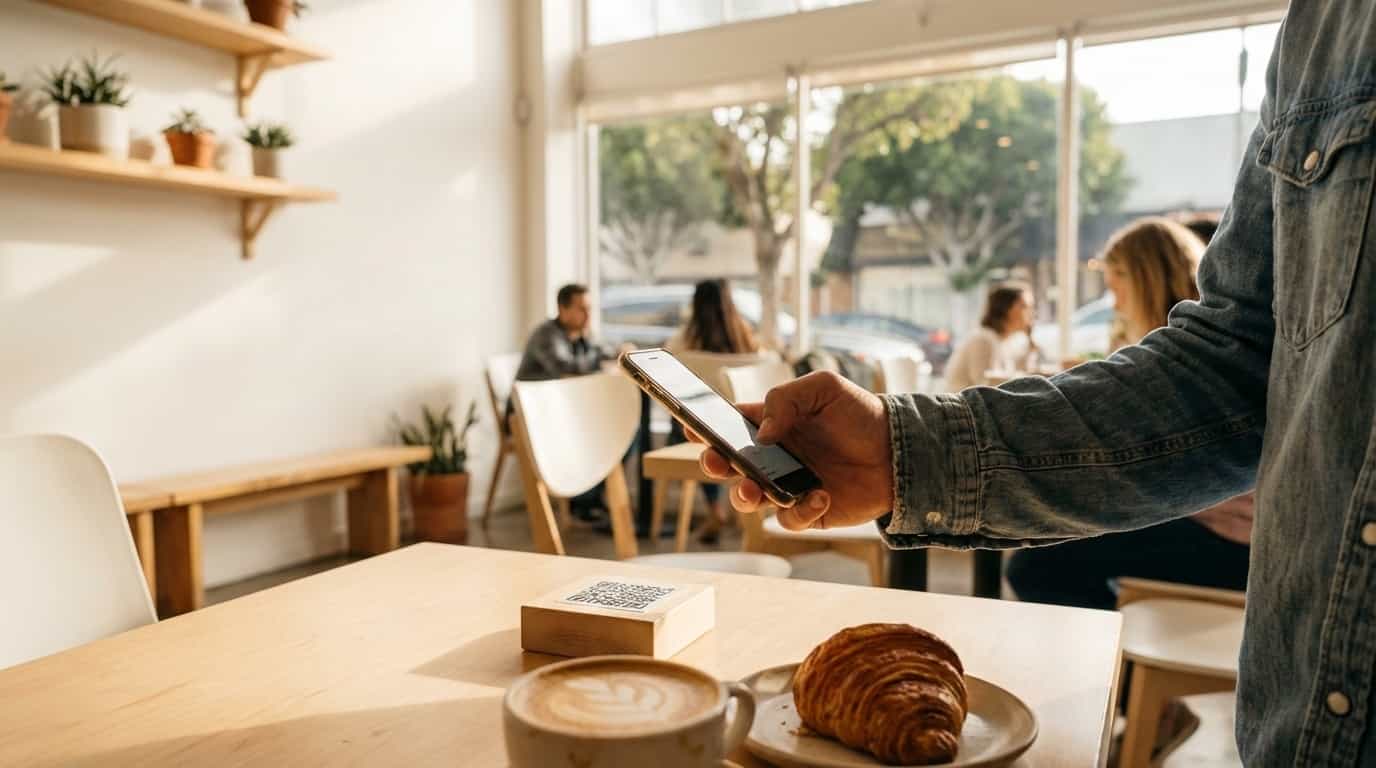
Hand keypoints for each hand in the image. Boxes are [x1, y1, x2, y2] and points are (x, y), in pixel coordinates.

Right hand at [691, 371, 892, 531]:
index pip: (728, 425)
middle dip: (714, 463)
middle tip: (715, 460)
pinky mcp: (807, 511)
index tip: (690, 425)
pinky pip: (787, 519)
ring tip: (751, 490)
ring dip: (742, 495)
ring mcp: (787, 485)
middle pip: (728, 464)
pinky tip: (821, 494)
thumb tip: (762, 434)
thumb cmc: (860, 414)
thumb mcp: (824, 388)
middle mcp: (773, 456)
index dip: (704, 427)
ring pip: (748, 498)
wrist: (900, 451)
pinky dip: (798, 510)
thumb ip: (786, 400)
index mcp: (771, 423)